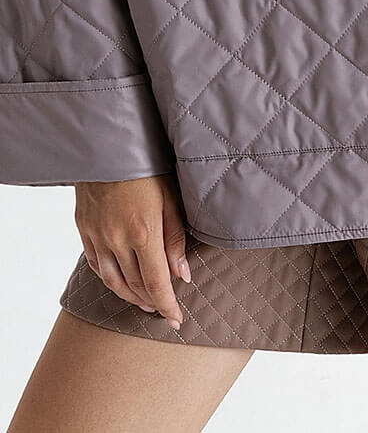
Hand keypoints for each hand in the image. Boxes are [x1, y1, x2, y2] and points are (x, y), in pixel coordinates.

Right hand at [73, 172, 190, 331]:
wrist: (109, 147)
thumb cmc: (147, 168)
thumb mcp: (171, 198)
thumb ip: (176, 238)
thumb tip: (183, 274)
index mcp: (143, 232)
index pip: (156, 282)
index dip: (167, 304)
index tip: (176, 319)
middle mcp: (117, 240)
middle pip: (135, 285)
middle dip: (152, 302)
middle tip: (165, 310)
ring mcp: (98, 237)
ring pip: (114, 281)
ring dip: (131, 297)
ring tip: (146, 303)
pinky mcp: (84, 231)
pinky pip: (97, 266)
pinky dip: (111, 281)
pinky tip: (121, 284)